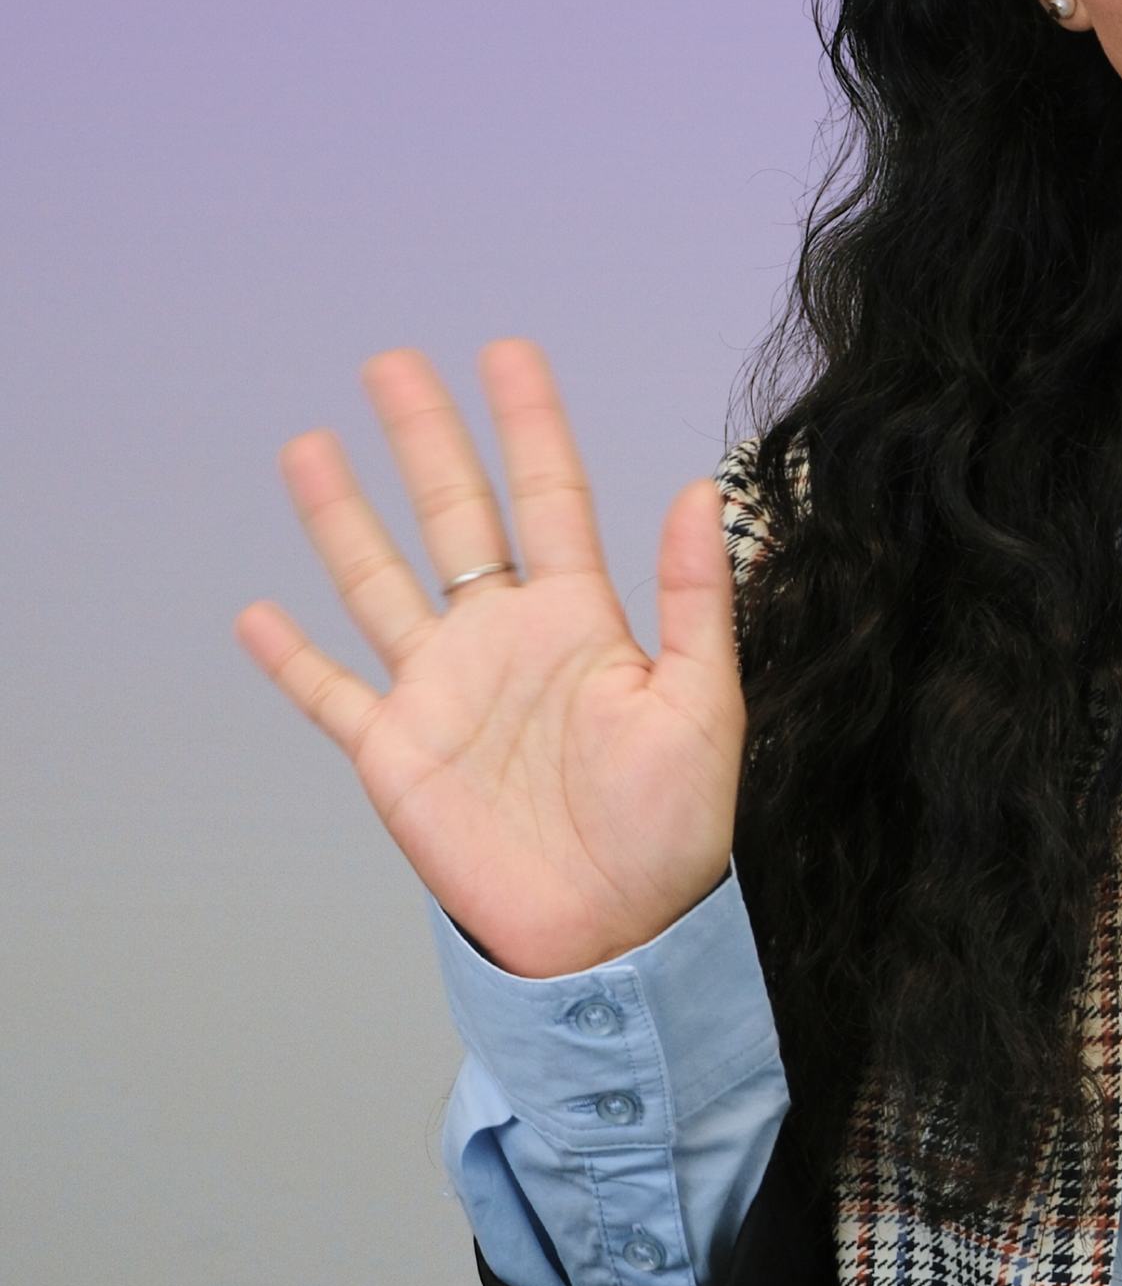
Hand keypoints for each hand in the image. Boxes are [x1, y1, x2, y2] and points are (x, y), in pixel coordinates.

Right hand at [235, 341, 745, 977]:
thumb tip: (698, 490)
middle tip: (392, 364)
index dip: (528, 425)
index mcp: (580, 621)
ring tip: (309, 447)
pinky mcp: (397, 754)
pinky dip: (291, 659)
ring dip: (342, 518)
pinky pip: (333, 695)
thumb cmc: (673, 830)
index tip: (506, 353)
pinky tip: (256, 613)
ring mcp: (444, 692)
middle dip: (425, 440)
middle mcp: (503, 641)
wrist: (613, 932)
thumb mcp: (701, 705)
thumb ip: (695, 599)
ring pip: (380, 582)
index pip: (549, 497)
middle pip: (454, 516)